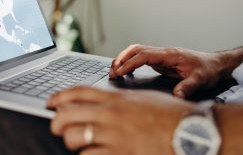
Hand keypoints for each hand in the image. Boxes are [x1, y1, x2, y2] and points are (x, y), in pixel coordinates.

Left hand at [48, 86, 191, 154]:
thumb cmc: (170, 115)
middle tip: (58, 125)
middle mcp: (110, 114)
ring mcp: (113, 136)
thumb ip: (119, 100)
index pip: (77, 92)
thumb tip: (102, 104)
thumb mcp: (142, 98)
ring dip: (72, 140)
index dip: (59, 97)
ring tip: (78, 142)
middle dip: (57, 121)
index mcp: (116, 98)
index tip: (51, 103)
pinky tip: (92, 154)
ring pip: (73, 137)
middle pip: (68, 114)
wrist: (191, 134)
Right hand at [109, 44, 225, 97]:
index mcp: (170, 55)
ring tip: (114, 70)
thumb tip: (177, 95)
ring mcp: (161, 57)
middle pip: (136, 49)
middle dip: (122, 58)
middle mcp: (163, 53)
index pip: (144, 55)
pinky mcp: (161, 62)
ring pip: (137, 52)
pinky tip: (126, 70)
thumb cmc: (208, 69)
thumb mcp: (201, 79)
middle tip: (112, 71)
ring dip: (124, 58)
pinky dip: (131, 62)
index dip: (130, 63)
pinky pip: (141, 58)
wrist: (215, 64)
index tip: (120, 71)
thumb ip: (188, 86)